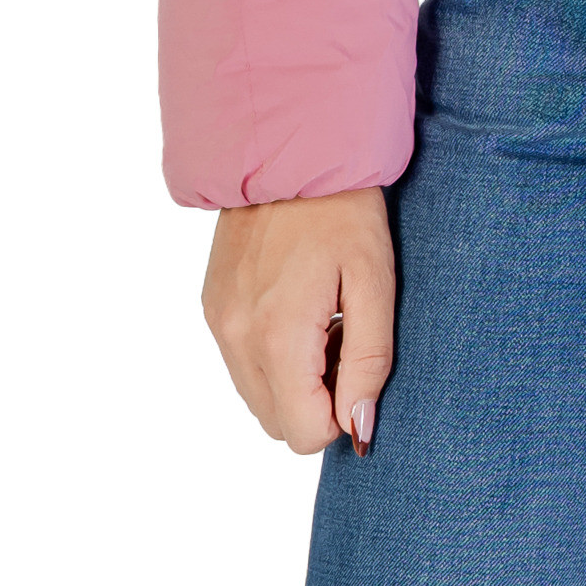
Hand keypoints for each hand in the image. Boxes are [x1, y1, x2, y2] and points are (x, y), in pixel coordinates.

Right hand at [202, 188, 395, 455]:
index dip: (341, 416)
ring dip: (293, 381)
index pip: (303, 433)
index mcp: (277, 336)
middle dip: (317, 400)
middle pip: (277, 423)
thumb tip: (359, 429)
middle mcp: (236, 338)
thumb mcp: (374, 283)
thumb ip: (369, 361)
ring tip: (323, 322)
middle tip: (345, 341)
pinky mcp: (211, 307)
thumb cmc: (344, 212)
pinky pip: (240, 363)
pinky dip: (271, 356)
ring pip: (257, 397)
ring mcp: (217, 323)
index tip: (358, 366)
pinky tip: (298, 309)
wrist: (290, 152)